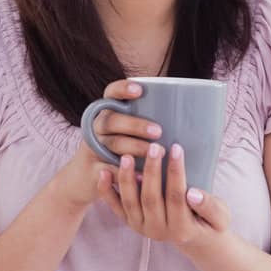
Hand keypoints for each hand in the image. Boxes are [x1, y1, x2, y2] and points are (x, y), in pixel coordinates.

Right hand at [57, 78, 168, 210]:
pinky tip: (142, 176)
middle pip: (113, 120)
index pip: (111, 94)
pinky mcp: (92, 170)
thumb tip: (186, 120)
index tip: (139, 90)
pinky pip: (109, 169)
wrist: (83, 180)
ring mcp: (92, 148)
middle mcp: (97, 127)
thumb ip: (144, 126)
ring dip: (136, 147)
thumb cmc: (115, 153)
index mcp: (107, 113)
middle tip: (158, 131)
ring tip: (157, 153)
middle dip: (136, 124)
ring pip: (113, 143)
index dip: (122, 89)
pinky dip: (126, 173)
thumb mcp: (123, 135)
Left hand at [99, 133, 230, 253]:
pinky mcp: (130, 223)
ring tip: (126, 155)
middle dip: (152, 170)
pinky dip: (107, 191)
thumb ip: (209, 206)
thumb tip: (192, 193)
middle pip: (151, 197)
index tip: (176, 148)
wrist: (194, 238)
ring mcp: (141, 227)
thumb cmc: (210, 222)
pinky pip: (115, 207)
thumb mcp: (219, 217)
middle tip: (154, 146)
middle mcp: (158, 231)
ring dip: (126, 178)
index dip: (176, 172)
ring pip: (130, 202)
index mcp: (181, 228)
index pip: (176, 196)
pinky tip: (102, 172)